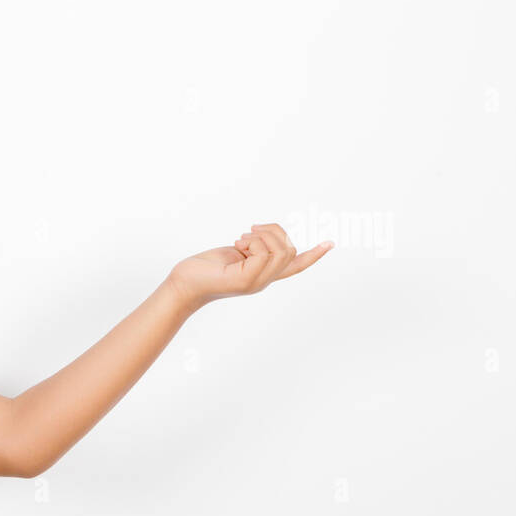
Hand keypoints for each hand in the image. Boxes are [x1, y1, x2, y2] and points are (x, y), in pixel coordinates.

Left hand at [166, 222, 332, 310]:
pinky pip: (265, 253)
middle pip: (290, 250)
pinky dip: (252, 242)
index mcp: (263, 273)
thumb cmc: (205, 268)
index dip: (313, 255)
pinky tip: (237, 246)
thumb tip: (263, 233)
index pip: (294, 266)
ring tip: (241, 240)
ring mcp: (256, 282)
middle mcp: (263, 280)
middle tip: (248, 232)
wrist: (184, 283)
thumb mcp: (235, 253)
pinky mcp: (245, 280)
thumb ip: (253, 247)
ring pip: (281, 249)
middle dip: (274, 231)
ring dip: (261, 235)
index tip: (330, 243)